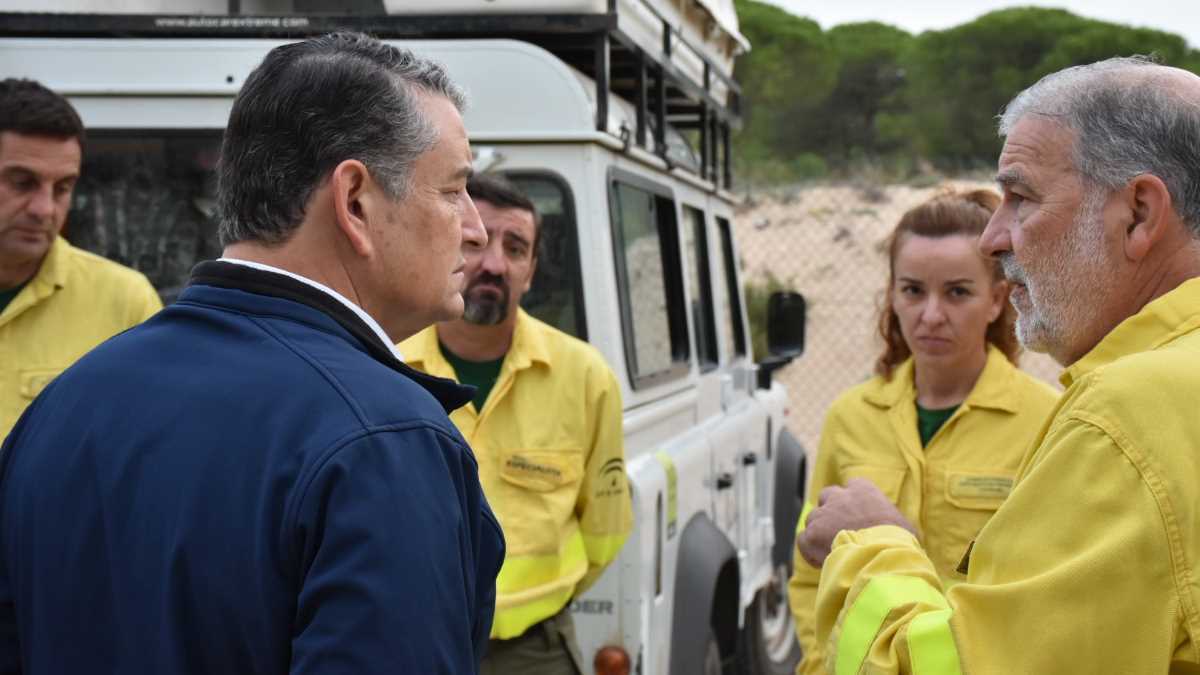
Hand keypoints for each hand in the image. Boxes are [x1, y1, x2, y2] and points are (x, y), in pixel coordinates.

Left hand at [796, 478, 917, 567]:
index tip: (856, 517)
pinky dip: (810, 551)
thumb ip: (892, 521)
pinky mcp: (811, 534)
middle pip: (827, 496)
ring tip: (833, 552)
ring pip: (813, 519)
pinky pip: (804, 540)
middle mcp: (839, 497)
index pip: (852, 486)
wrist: (882, 558)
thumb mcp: (905, 527)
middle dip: (831, 512)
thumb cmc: (899, 543)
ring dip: (820, 533)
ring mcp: (823, 514)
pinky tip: (823, 563)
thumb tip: (898, 531)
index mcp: (863, 490)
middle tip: (839, 532)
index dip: (853, 502)